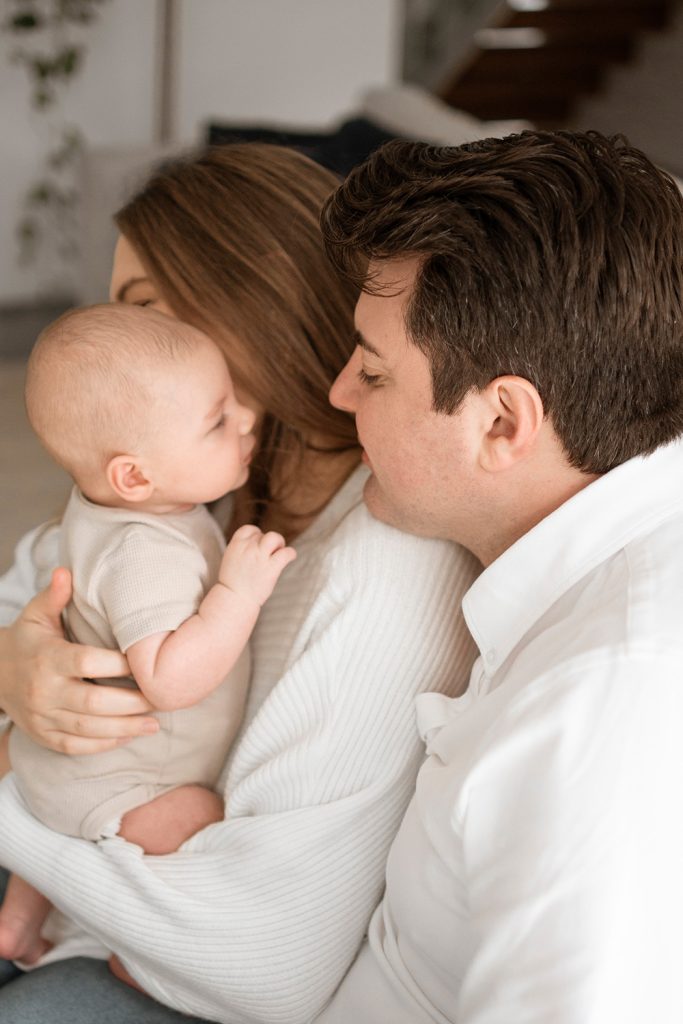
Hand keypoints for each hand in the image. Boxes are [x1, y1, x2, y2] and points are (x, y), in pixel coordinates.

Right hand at [0, 568, 158, 754]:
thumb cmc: (28, 641)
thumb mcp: (36, 615)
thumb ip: (55, 596)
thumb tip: (66, 571)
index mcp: (48, 658)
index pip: (88, 663)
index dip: (119, 665)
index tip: (147, 664)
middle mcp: (44, 691)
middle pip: (93, 701)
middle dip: (131, 703)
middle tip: (161, 698)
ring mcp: (43, 717)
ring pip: (88, 729)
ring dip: (126, 727)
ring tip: (155, 723)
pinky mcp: (44, 736)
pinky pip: (76, 746)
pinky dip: (105, 744)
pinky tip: (130, 735)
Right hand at [219, 526, 296, 606]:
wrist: (234, 600)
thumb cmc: (233, 583)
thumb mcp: (231, 559)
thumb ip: (243, 549)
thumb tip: (259, 542)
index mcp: (235, 545)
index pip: (250, 529)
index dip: (256, 535)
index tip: (258, 546)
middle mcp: (248, 548)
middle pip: (263, 534)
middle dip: (268, 542)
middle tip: (270, 554)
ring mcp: (260, 557)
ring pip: (274, 537)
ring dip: (279, 543)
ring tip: (278, 553)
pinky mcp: (271, 568)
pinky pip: (286, 553)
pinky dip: (290, 554)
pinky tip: (290, 557)